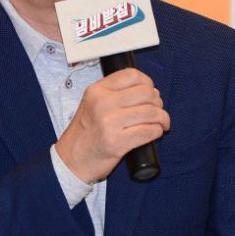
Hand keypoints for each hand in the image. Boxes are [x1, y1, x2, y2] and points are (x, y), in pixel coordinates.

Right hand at [55, 68, 169, 183]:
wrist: (71, 160)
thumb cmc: (86, 133)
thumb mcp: (91, 104)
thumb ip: (112, 93)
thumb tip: (147, 90)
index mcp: (97, 90)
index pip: (131, 75)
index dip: (147, 82)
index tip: (150, 91)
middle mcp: (103, 103)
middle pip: (146, 93)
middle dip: (158, 102)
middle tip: (158, 111)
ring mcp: (109, 123)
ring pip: (151, 112)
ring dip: (162, 118)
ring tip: (162, 123)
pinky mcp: (117, 143)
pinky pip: (149, 131)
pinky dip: (157, 131)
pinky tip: (156, 133)